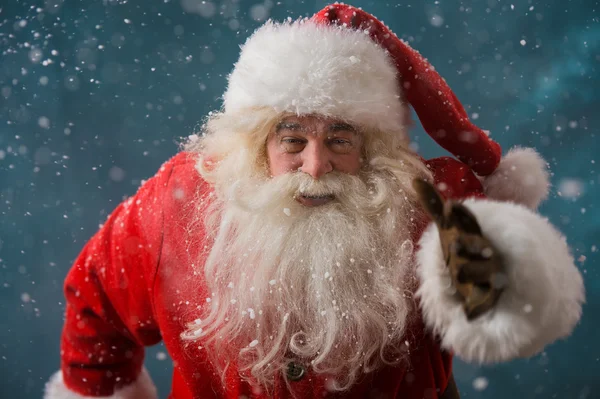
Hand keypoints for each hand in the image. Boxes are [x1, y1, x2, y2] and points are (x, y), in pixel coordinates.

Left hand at [413, 178, 505, 320]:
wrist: (489, 279)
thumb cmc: (463, 249)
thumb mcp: (449, 230)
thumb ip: (434, 206)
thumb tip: (414, 179)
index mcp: (474, 234)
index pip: (469, 222)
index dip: (461, 216)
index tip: (451, 207)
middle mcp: (486, 252)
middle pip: (478, 247)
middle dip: (467, 245)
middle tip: (453, 243)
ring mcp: (489, 275)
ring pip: (483, 273)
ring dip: (472, 272)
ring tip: (458, 273)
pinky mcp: (488, 299)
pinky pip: (483, 305)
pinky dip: (476, 309)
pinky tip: (468, 313)